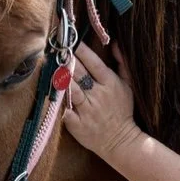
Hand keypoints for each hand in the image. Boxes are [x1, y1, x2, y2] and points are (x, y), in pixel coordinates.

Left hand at [63, 43, 142, 162]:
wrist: (120, 140)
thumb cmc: (122, 110)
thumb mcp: (128, 85)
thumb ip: (123, 64)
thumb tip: (115, 44)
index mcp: (110, 83)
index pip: (94, 63)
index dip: (82, 51)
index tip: (71, 40)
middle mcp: (98, 95)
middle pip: (79, 73)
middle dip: (67, 60)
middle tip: (57, 49)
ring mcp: (88, 110)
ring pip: (71, 90)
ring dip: (61, 79)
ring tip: (52, 68)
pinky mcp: (78, 125)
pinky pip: (66, 112)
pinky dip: (59, 105)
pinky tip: (51, 95)